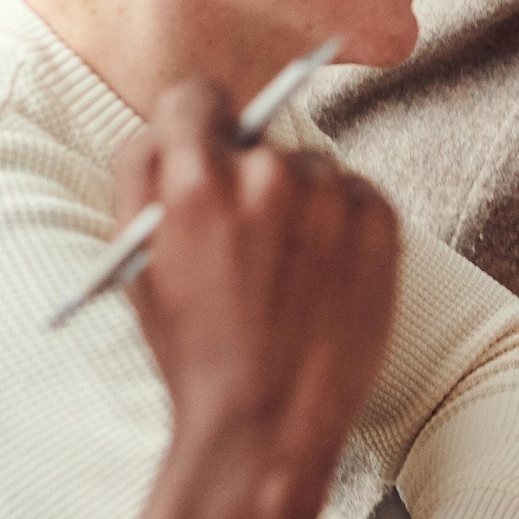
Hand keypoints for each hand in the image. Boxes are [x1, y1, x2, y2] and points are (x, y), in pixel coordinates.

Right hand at [117, 82, 404, 518]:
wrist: (268, 420)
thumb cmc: (193, 348)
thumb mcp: (137, 261)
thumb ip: (138, 177)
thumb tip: (164, 126)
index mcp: (194, 180)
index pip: (196, 97)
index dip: (194, 125)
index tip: (203, 149)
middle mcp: (267, 175)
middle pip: (258, 139)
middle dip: (247, 176)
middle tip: (247, 240)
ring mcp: (331, 196)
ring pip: (311, 170)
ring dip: (300, 202)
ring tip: (287, 272)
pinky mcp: (381, 220)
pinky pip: (356, 195)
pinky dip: (342, 224)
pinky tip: (323, 276)